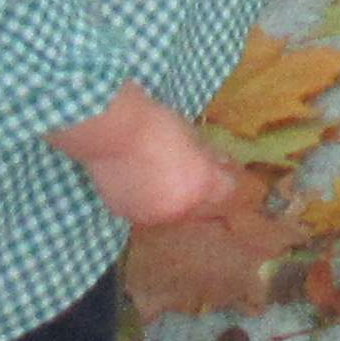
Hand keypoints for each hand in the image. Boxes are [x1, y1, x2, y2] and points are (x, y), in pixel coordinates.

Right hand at [50, 83, 239, 229]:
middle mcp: (178, 209)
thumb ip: (207, 156)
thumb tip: (218, 164)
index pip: (227, 191)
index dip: (228, 178)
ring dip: (176, 200)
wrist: (112, 130)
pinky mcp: (126, 214)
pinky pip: (147, 211)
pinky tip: (146, 182)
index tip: (223, 169)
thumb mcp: (192, 136)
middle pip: (203, 207)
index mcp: (200, 187)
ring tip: (168, 177)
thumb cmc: (157, 125)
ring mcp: (150, 215)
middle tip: (196, 173)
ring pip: (174, 213)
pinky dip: (151, 201)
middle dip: (203, 192)